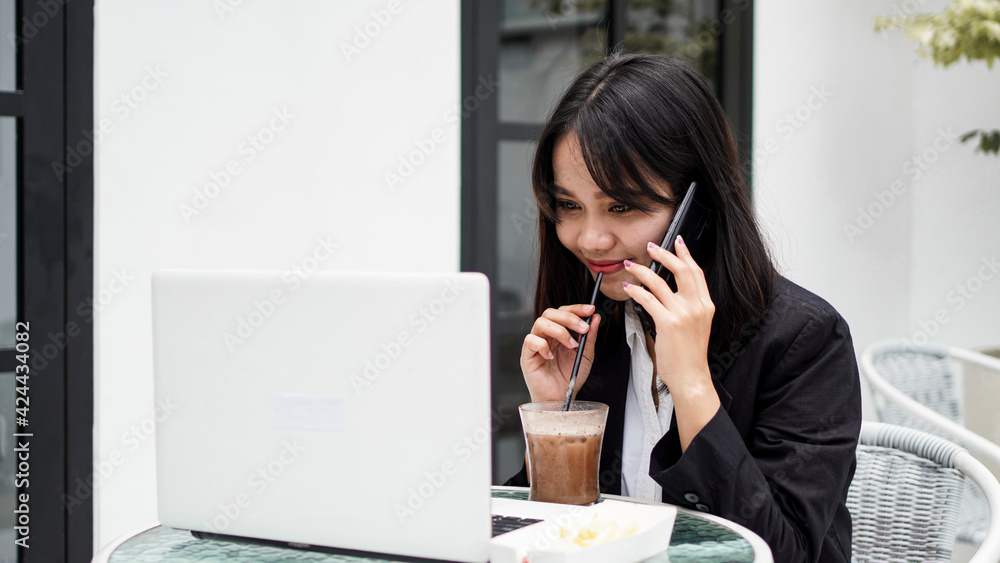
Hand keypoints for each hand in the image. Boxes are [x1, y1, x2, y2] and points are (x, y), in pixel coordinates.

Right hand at [520, 304, 601, 402]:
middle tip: (583, 328)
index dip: (576, 308)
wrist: (561, 398)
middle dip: (569, 317)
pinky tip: (551, 356)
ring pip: (540, 323)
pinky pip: (530, 340)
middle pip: (550, 313)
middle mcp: (546, 336)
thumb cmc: (570, 378)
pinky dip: (543, 345)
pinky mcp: (527, 355)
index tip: (590, 310)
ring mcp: (536, 344)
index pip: (563, 312)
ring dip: (559, 331)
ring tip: (570, 345)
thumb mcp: (585, 355)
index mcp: (559, 333)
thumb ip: (589, 337)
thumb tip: (596, 318)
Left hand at [622, 236, 718, 449]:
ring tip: (632, 266)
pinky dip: (636, 291)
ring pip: (660, 282)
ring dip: (643, 271)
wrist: (691, 377)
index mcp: (706, 305)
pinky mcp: (668, 323)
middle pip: (682, 270)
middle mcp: (697, 306)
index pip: (696, 272)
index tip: (678, 242)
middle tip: (651, 246)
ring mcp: (683, 314)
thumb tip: (670, 292)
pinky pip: (648, 299)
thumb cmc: (689, 355)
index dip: (686, 255)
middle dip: (665, 254)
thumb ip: (688, 308)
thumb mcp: (696, 326)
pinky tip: (628, 289)